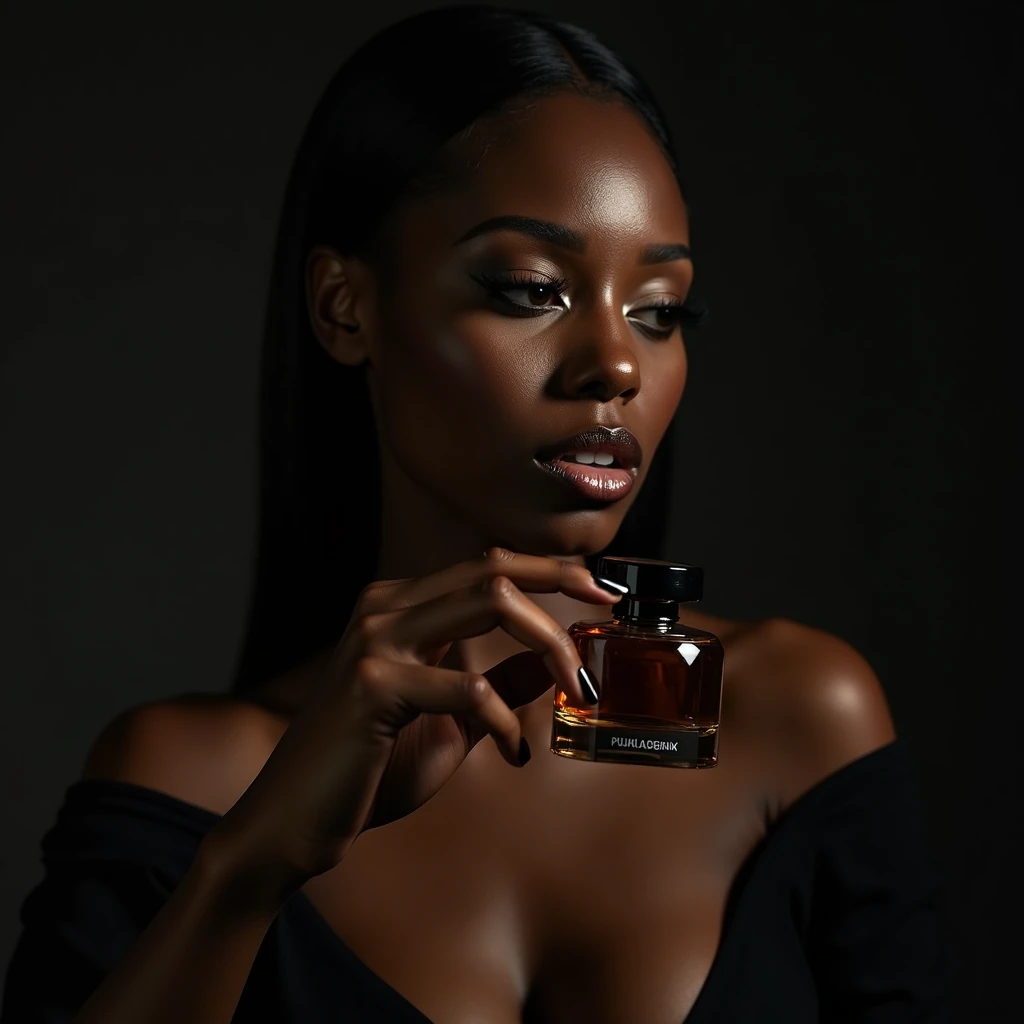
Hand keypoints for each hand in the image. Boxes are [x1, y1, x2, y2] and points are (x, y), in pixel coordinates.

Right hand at [204, 548, 616, 907]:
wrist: (294, 821)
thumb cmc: (368, 770)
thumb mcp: (450, 722)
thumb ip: (496, 685)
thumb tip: (550, 663)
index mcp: (400, 608)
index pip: (488, 566)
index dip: (551, 570)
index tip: (603, 592)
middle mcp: (386, 608)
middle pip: (494, 568)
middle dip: (561, 583)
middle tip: (609, 610)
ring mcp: (375, 640)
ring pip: (487, 600)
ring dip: (547, 641)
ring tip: (574, 686)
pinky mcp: (373, 685)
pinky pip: (467, 685)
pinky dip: (505, 718)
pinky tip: (511, 753)